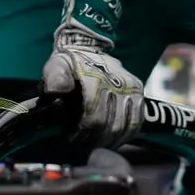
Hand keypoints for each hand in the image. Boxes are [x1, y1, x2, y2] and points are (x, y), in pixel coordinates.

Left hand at [41, 21, 143, 148]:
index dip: (83, 134)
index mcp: (97, 79)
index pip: (94, 118)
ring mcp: (131, 88)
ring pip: (125, 127)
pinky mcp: (138, 92)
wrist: (90, 48)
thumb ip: (55, 78)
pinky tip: (112, 141)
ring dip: (109, 141)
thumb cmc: (71, 63)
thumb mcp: (57, 65)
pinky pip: (137, 121)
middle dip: (95, 141)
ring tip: (95, 145)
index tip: (72, 139)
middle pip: (110, 126)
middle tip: (82, 146)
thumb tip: (57, 90)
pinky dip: (126, 136)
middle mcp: (118, 83)